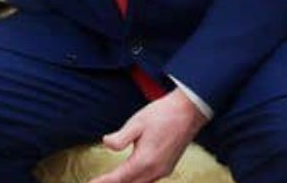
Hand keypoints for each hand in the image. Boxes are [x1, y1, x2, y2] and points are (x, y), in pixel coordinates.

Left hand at [88, 89, 208, 182]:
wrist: (188, 112)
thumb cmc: (162, 115)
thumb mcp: (137, 123)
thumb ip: (120, 137)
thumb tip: (106, 143)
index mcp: (145, 161)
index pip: (119, 178)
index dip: (104, 182)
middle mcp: (156, 170)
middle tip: (97, 182)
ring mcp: (164, 170)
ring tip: (111, 181)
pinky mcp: (168, 167)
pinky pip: (149, 181)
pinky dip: (137, 182)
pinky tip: (130, 178)